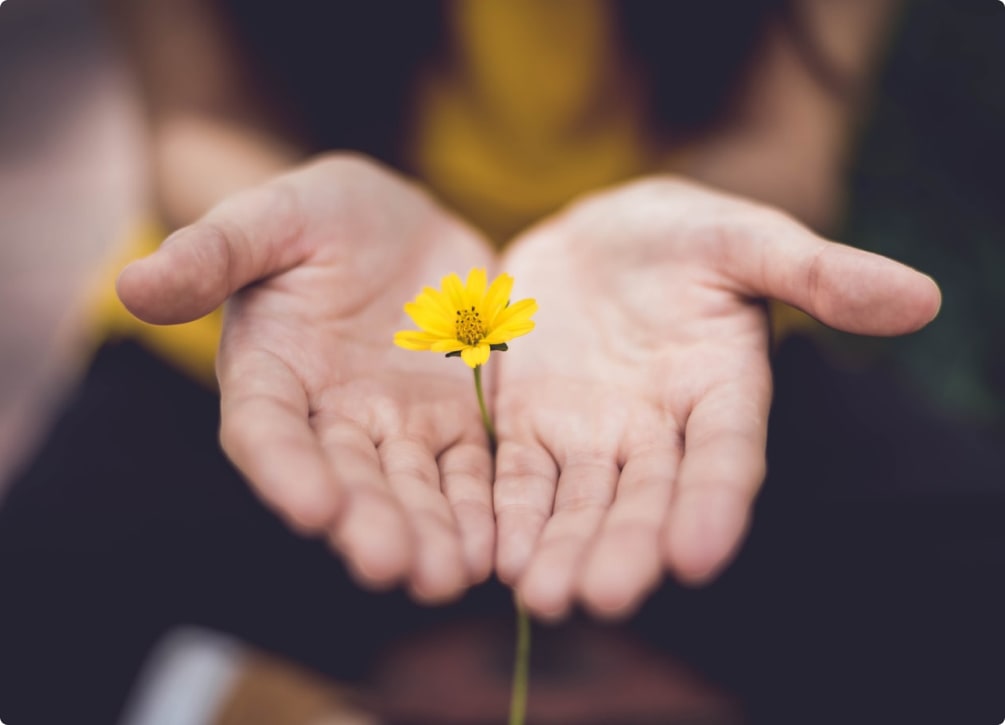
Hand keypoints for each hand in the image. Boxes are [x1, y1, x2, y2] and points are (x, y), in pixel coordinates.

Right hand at [118, 154, 495, 602]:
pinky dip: (481, 508)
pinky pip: (469, 470)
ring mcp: (396, 424)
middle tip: (394, 567)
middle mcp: (330, 416)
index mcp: (271, 373)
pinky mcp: (455, 420)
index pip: (267, 431)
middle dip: (368, 523)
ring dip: (430, 533)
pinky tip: (497, 545)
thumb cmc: (319, 216)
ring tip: (449, 576)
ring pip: (412, 488)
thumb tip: (132, 283)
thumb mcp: (269, 217)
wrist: (397, 223)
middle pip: (346, 479)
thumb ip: (212, 252)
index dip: (285, 469)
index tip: (312, 508)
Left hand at [492, 177, 940, 618]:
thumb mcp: (744, 239)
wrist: (596, 237)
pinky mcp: (529, 426)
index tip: (698, 556)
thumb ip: (817, 272)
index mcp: (721, 390)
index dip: (715, 503)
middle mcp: (658, 430)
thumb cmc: (682, 235)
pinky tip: (496, 557)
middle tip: (603, 597)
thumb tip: (921, 297)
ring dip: (562, 549)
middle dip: (626, 547)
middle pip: (645, 498)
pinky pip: (518, 477)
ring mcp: (591, 434)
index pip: (725, 456)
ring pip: (579, 502)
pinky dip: (509, 514)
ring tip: (543, 597)